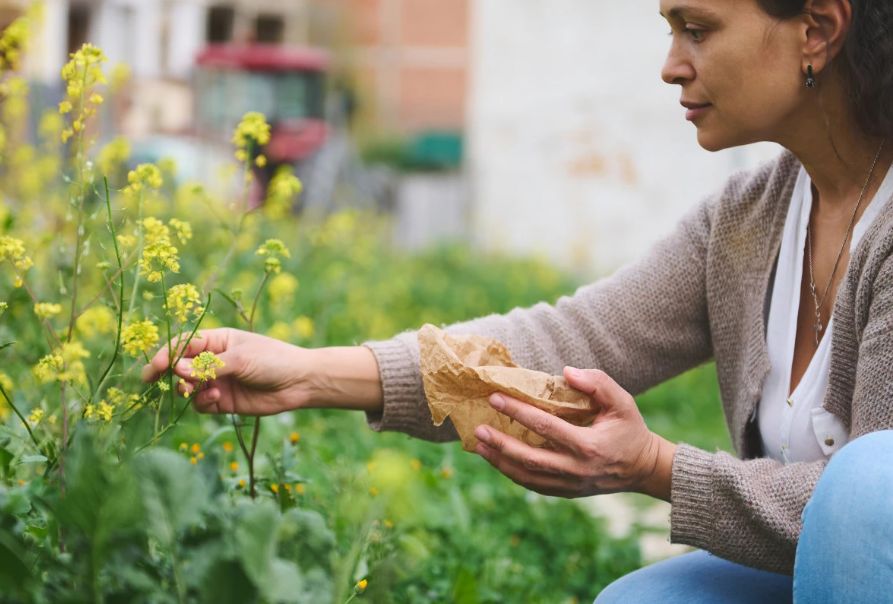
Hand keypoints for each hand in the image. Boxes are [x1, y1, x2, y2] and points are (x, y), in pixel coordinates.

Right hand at [141, 328, 313, 415]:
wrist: (299, 382)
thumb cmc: (273, 360)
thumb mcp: (240, 358)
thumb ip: (208, 366)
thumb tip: (176, 368)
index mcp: (217, 340)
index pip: (183, 345)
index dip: (166, 355)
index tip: (155, 368)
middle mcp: (213, 360)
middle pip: (179, 367)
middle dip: (170, 375)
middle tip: (160, 383)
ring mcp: (218, 381)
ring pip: (187, 388)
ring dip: (188, 390)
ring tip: (202, 389)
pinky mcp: (223, 401)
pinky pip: (201, 404)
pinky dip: (202, 403)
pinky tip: (215, 399)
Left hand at [473, 367, 675, 500]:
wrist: (643, 468)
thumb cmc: (630, 429)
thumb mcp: (622, 401)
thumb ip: (597, 383)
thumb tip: (565, 372)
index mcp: (589, 446)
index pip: (545, 427)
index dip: (518, 412)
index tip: (495, 397)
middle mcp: (576, 470)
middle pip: (530, 459)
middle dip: (501, 443)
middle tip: (478, 428)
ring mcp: (570, 485)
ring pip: (527, 477)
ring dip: (500, 461)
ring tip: (479, 444)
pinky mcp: (565, 492)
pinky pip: (533, 485)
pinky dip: (511, 473)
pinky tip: (495, 459)